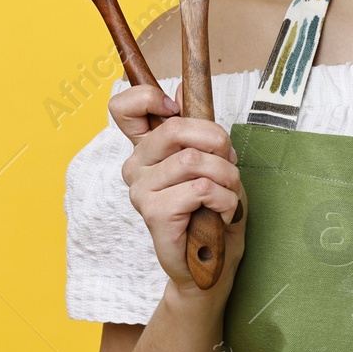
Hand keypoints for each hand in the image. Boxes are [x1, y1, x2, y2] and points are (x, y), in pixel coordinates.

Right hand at [118, 86, 246, 298]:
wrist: (212, 264)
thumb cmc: (212, 211)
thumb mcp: (212, 161)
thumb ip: (195, 128)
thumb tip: (181, 87)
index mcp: (147, 149)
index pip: (122, 108)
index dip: (147, 97)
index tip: (174, 107)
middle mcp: (136, 166)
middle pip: (174, 129)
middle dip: (217, 141)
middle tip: (229, 160)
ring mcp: (140, 190)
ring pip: (194, 161)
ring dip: (227, 176)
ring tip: (229, 193)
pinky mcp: (153, 213)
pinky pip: (200, 189)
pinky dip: (225, 198)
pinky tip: (222, 212)